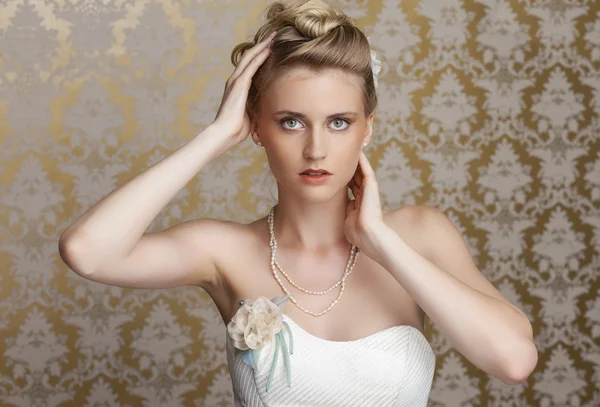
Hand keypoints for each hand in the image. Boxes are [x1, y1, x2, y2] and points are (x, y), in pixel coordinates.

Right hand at [211, 31, 275, 151]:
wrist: (225, 133)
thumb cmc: (237, 129)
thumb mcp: (251, 114)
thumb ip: (257, 107)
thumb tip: (268, 110)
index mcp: (237, 87)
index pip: (249, 66)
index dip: (259, 55)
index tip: (270, 47)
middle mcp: (235, 80)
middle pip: (249, 57)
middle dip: (261, 45)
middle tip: (273, 36)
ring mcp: (236, 81)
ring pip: (250, 57)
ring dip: (262, 46)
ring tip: (273, 37)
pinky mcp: (239, 84)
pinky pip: (251, 66)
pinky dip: (260, 56)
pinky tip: (269, 49)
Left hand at [344, 151, 385, 258]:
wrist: (367, 235)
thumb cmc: (356, 233)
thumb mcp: (347, 219)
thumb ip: (346, 210)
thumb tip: (342, 203)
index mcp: (358, 203)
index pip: (351, 185)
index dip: (344, 176)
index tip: (336, 168)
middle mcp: (364, 194)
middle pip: (356, 176)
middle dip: (348, 165)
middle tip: (342, 153)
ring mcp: (369, 190)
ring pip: (361, 171)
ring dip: (356, 160)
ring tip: (351, 148)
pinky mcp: (372, 186)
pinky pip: (366, 170)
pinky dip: (362, 161)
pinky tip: (357, 152)